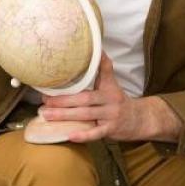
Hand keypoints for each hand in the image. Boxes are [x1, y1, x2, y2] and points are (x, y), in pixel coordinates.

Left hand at [39, 53, 178, 142]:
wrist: (139, 120)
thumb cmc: (118, 101)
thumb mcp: (112, 84)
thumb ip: (103, 70)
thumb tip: (98, 50)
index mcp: (109, 87)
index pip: (100, 73)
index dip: (93, 65)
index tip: (76, 60)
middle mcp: (110, 100)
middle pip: (85, 98)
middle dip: (63, 100)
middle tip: (45, 100)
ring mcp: (111, 115)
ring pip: (86, 114)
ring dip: (65, 115)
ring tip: (47, 115)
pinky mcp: (111, 130)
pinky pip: (96, 133)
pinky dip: (83, 135)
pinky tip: (70, 135)